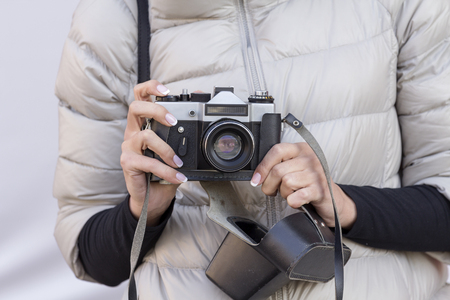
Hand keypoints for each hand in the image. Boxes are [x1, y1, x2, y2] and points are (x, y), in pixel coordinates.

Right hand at [120, 80, 186, 225]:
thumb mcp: (176, 151)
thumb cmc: (163, 171)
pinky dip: (166, 170)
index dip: (150, 87)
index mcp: (143, 124)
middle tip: (173, 121)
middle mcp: (133, 132)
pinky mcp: (128, 162)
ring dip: (166, 149)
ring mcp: (128, 147)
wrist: (153, 198)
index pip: (140, 97)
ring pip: (145, 136)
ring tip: (178, 162)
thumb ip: (183, 137)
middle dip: (156, 109)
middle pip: (135, 107)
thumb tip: (199, 121)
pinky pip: (148, 162)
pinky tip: (178, 176)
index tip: (166, 89)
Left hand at [250, 142, 355, 228]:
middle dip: (269, 185)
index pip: (277, 150)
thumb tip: (257, 176)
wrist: (333, 198)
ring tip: (290, 193)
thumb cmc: (309, 182)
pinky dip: (292, 202)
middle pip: (278, 170)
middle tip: (272, 191)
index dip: (263, 166)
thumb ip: (279, 165)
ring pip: (286, 182)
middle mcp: (310, 158)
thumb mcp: (295, 167)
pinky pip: (296, 197)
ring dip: (283, 193)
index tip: (256, 179)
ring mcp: (316, 173)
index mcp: (301, 149)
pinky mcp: (320, 189)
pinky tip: (298, 200)